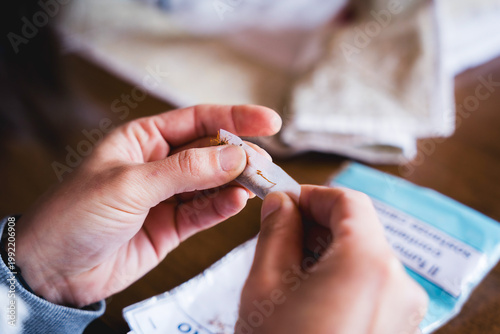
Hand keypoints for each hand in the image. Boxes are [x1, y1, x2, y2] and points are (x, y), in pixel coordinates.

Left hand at [15, 104, 281, 306]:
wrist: (53, 271)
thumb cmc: (75, 215)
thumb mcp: (130, 184)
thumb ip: (186, 171)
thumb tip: (234, 155)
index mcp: (142, 139)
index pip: (198, 121)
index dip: (235, 118)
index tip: (268, 122)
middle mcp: (158, 164)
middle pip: (210, 152)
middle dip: (239, 155)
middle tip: (263, 162)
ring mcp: (167, 196)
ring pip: (212, 183)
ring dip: (236, 182)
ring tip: (258, 182)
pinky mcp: (172, 226)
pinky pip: (204, 212)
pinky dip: (223, 207)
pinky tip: (238, 202)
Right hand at [237, 186, 427, 333]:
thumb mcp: (266, 284)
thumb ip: (277, 232)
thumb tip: (282, 203)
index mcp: (369, 264)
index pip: (349, 202)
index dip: (313, 195)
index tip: (285, 202)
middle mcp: (399, 283)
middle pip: (360, 228)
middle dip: (319, 224)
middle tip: (281, 233)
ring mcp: (404, 309)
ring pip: (366, 255)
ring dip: (329, 249)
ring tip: (292, 267)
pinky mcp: (398, 326)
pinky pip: (373, 283)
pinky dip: (344, 274)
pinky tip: (312, 291)